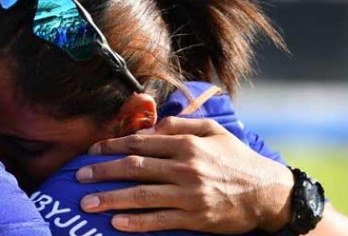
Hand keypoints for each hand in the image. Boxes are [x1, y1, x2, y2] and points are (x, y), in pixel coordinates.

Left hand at [75, 117, 293, 233]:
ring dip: (111, 199)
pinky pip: (160, 221)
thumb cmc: (236, 159)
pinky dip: (137, 222)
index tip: (93, 150)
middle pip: (135, 168)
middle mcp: (186, 168)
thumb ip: (181, 125)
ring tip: (87, 202)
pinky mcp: (195, 219)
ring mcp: (190, 195)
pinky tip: (117, 222)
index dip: (113, 146)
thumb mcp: (213, 131)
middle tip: (79, 176)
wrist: (267, 193)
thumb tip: (149, 129)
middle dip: (103, 171)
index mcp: (188, 144)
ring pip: (142, 196)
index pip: (141, 143)